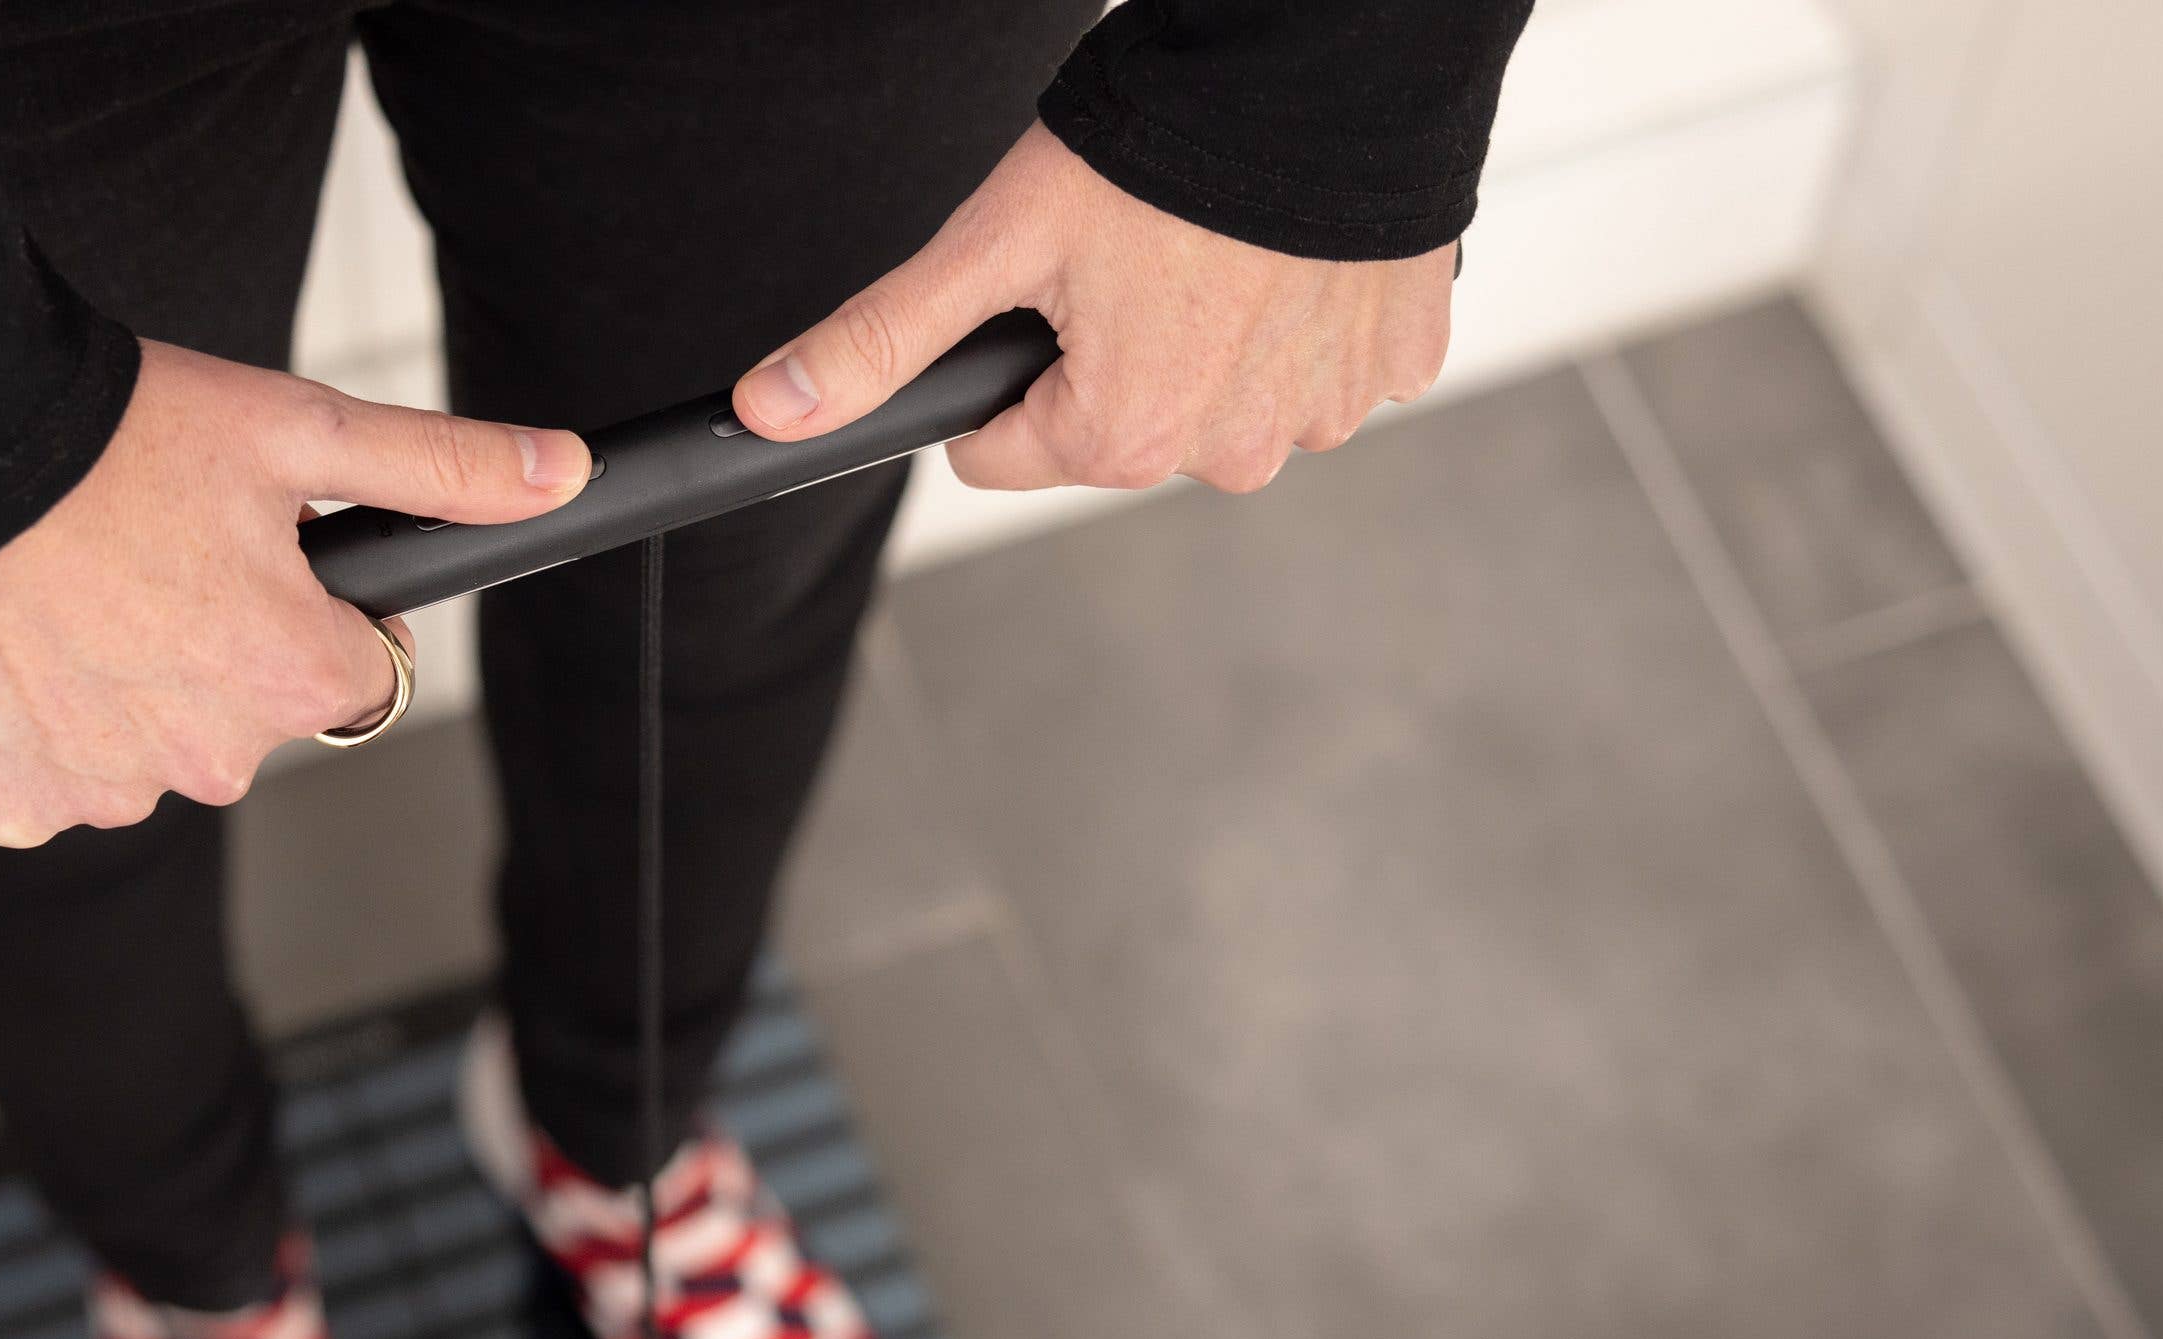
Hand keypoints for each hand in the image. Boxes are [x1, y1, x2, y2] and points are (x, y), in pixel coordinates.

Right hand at [0, 344, 589, 845]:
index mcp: (292, 679)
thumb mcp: (296, 427)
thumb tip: (565, 474)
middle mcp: (206, 760)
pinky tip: (8, 642)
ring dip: (117, 692)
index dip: (304, 610)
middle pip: (240, 721)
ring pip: (140, 754)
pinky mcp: (5, 803)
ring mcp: (100, 792)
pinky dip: (32, 729)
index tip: (247, 556)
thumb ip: (441, 469)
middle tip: (141, 553)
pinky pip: (46, 784)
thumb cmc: (107, 431)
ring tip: (63, 586)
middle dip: (208, 650)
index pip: (348, 676)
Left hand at [732, 123, 1453, 494]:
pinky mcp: (1393, 367)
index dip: (1004, 369)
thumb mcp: (996, 240)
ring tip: (1211, 246)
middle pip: (1118, 429)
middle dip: (1111, 355)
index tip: (1041, 295)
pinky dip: (1297, 315)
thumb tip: (769, 413)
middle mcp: (1230, 454)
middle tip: (1134, 254)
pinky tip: (1284, 252)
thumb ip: (882, 338)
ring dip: (1211, 337)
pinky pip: (1316, 363)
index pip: (1005, 452)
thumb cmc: (1164, 146)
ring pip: (1221, 398)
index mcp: (1124, 438)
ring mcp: (1322, 416)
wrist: (1332, 61)